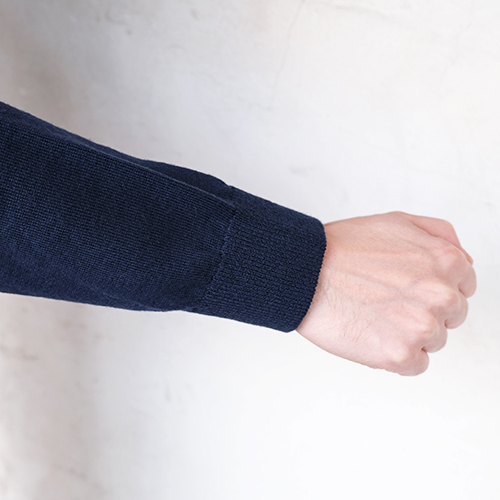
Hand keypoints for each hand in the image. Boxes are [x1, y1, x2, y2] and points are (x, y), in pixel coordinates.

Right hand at [297, 212, 476, 375]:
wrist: (306, 271)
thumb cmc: (343, 248)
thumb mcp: (397, 221)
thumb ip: (441, 235)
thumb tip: (464, 260)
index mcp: (446, 263)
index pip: (464, 286)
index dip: (435, 287)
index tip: (411, 289)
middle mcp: (441, 295)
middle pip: (451, 316)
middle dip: (424, 310)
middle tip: (388, 300)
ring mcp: (421, 327)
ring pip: (433, 341)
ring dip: (409, 333)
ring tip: (376, 315)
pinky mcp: (400, 355)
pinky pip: (415, 365)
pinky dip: (396, 355)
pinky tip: (374, 333)